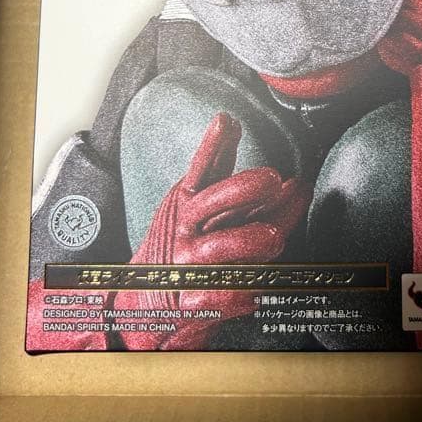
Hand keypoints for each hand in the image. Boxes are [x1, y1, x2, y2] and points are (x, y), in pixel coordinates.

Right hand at [114, 112, 310, 348]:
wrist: (146, 299)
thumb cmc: (182, 242)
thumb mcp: (194, 201)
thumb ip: (218, 166)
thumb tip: (231, 122)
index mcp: (188, 202)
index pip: (202, 169)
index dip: (213, 145)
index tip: (226, 121)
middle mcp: (187, 229)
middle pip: (211, 202)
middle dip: (242, 189)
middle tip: (274, 180)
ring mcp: (188, 264)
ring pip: (218, 248)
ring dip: (248, 241)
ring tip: (275, 238)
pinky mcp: (191, 300)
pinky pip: (217, 296)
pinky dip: (237, 294)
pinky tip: (255, 291)